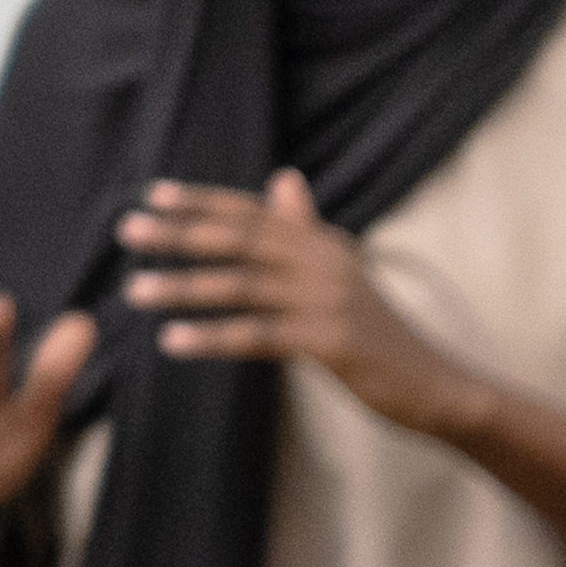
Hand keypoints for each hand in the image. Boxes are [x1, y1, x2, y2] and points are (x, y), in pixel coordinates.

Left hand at [119, 171, 490, 436]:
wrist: (437, 387)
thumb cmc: (381, 337)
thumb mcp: (344, 276)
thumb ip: (308, 231)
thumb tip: (283, 180)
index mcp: (325, 244)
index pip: (254, 214)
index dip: (203, 202)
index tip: (153, 195)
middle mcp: (327, 262)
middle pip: (241, 240)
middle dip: (180, 234)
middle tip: (128, 230)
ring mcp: (329, 301)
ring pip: (242, 287)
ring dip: (184, 287)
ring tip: (136, 291)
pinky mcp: (330, 341)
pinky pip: (258, 336)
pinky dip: (212, 337)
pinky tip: (173, 342)